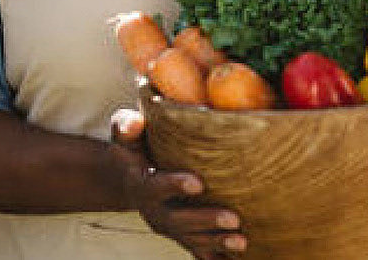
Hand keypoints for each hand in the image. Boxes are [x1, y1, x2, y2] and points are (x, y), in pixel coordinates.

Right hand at [109, 109, 246, 258]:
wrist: (130, 176)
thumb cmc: (135, 146)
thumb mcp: (125, 133)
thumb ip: (127, 125)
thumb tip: (136, 121)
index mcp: (142, 184)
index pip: (156, 187)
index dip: (175, 186)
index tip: (198, 184)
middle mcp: (155, 210)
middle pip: (178, 221)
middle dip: (205, 221)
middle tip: (233, 219)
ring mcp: (170, 226)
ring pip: (192, 240)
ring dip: (216, 242)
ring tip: (241, 242)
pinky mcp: (183, 235)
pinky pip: (199, 250)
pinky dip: (217, 256)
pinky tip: (242, 257)